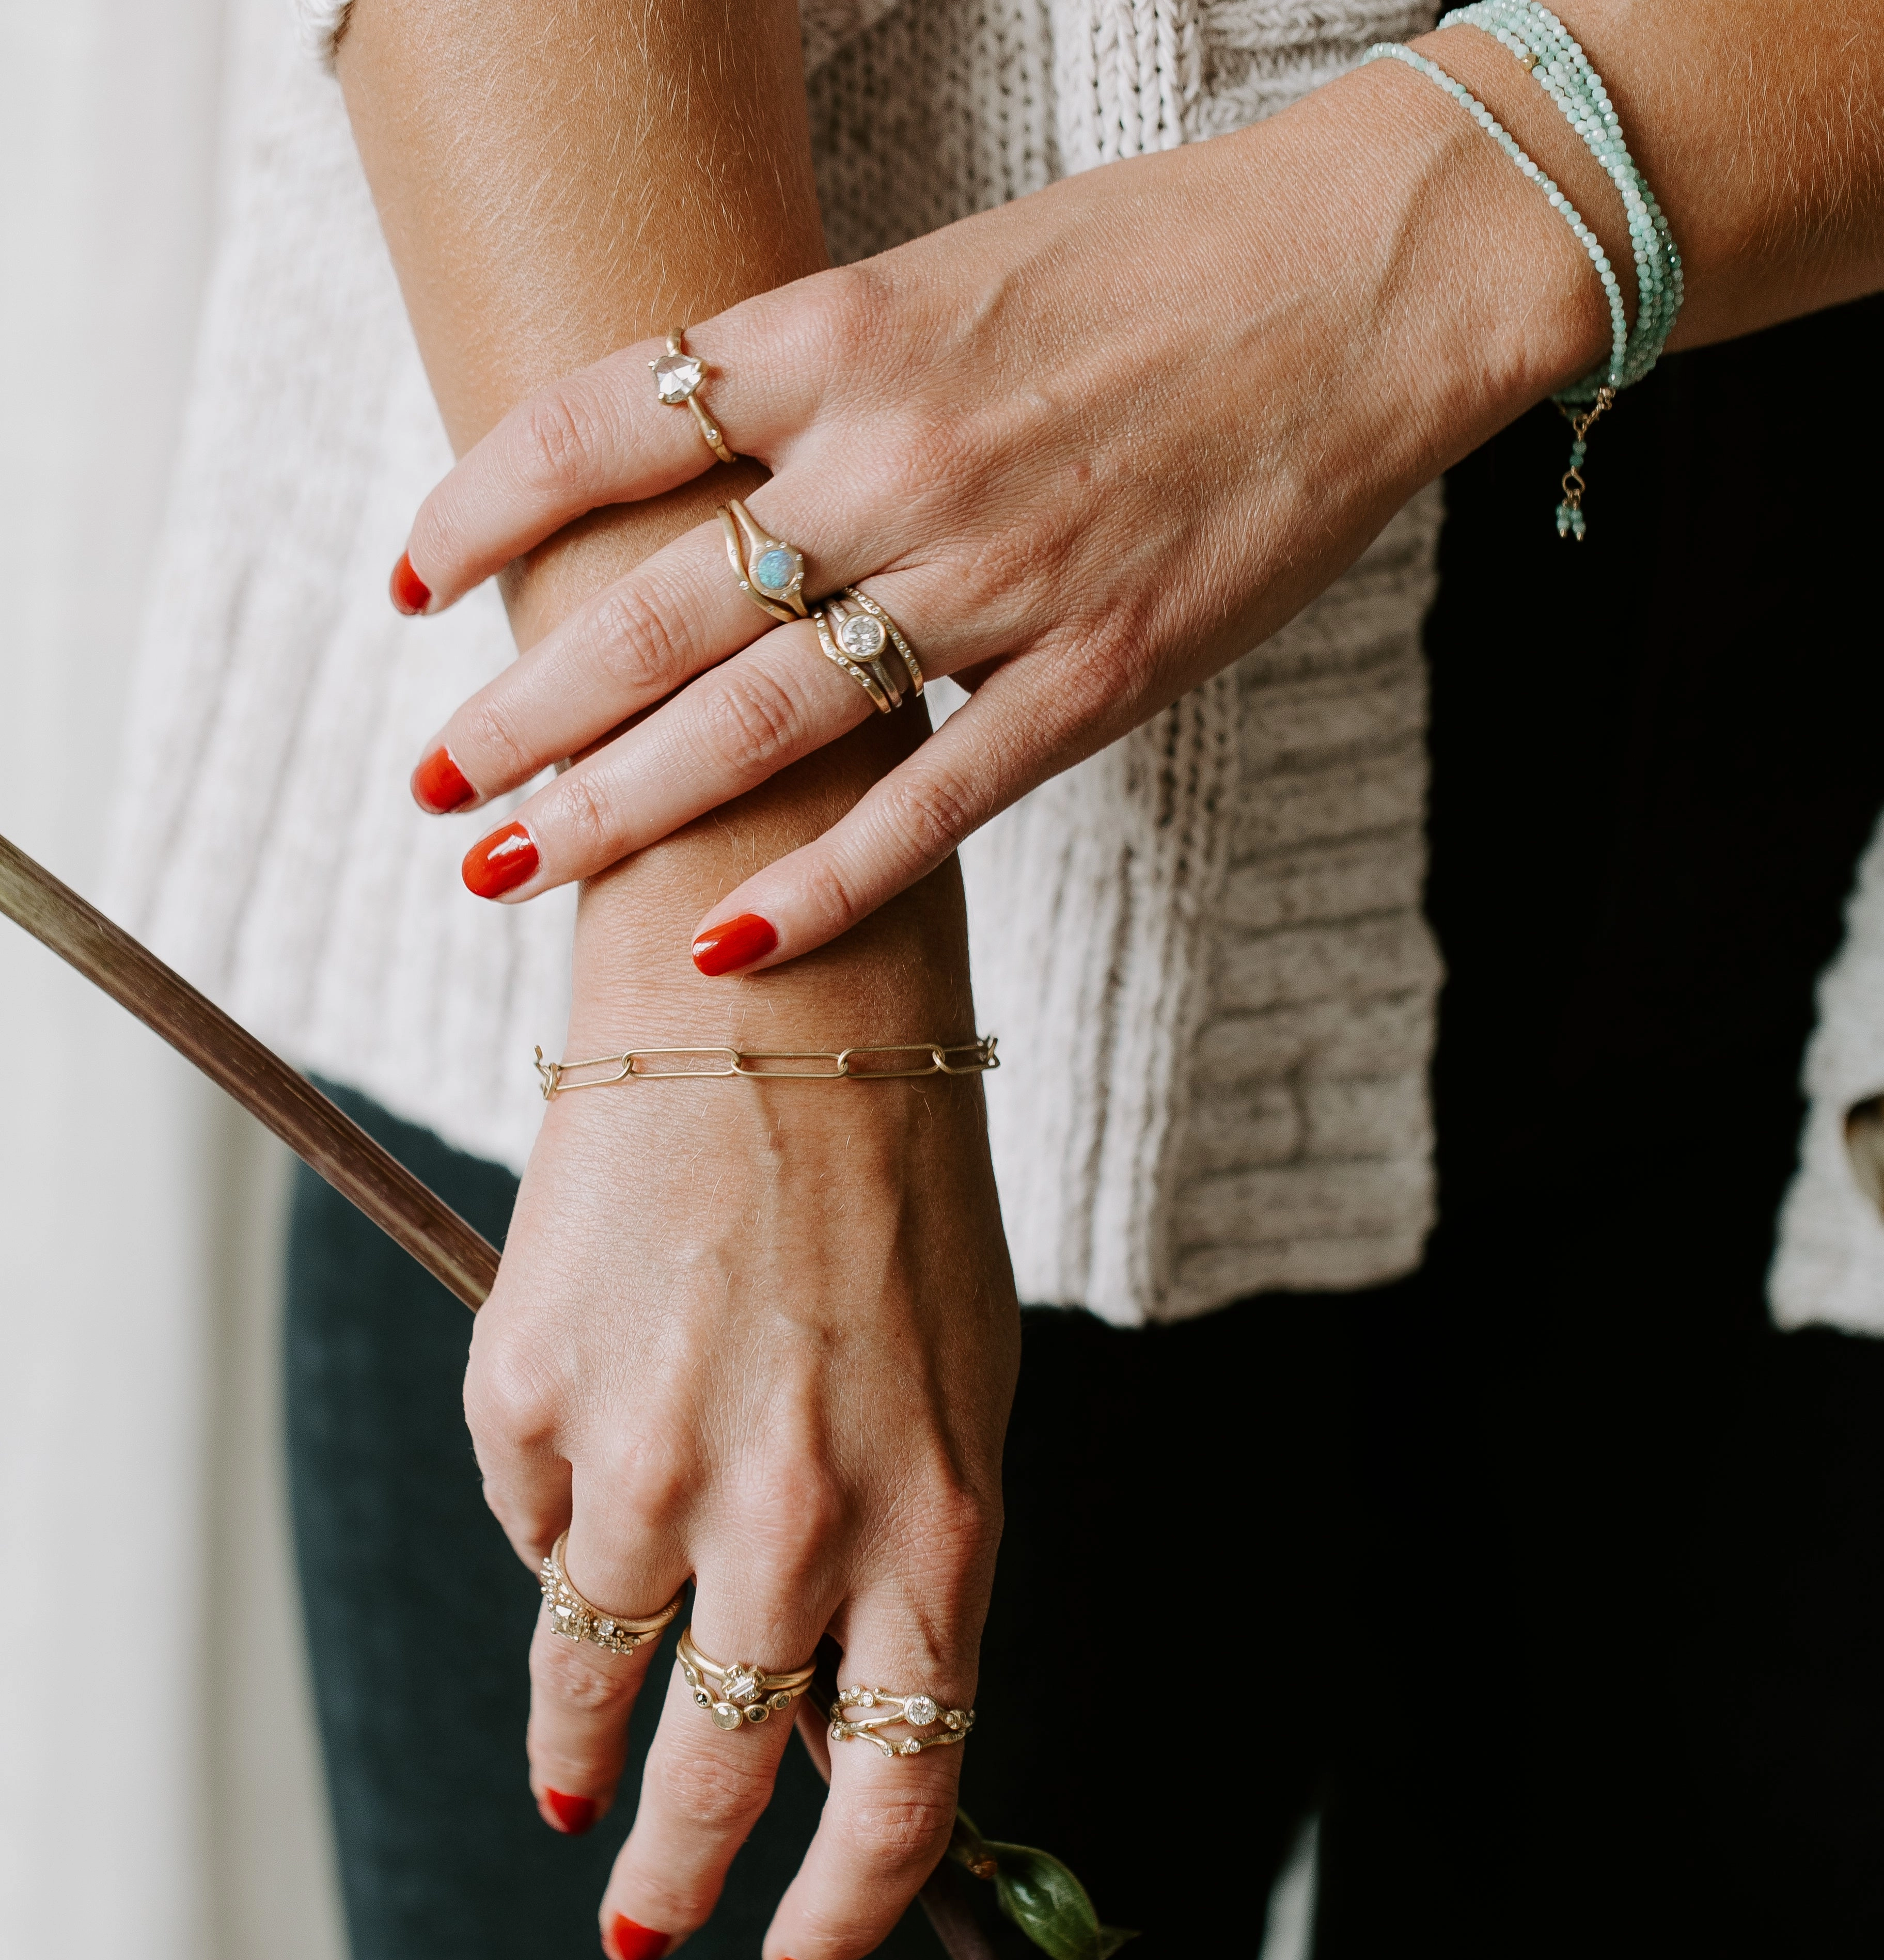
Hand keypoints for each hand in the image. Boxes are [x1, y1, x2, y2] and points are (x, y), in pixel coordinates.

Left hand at [394, 58, 1610, 971]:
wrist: (1363, 276)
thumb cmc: (1156, 266)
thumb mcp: (945, 277)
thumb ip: (817, 381)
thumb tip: (699, 475)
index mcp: (843, 333)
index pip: (597, 423)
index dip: (480, 507)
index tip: (413, 579)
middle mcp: (891, 459)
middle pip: (649, 606)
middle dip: (521, 709)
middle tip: (436, 785)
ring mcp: (991, 578)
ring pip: (756, 721)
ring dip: (617, 806)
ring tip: (513, 866)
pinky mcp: (1092, 676)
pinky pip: (924, 805)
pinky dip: (818, 884)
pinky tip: (722, 941)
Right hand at [465, 837, 1019, 1959]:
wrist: (775, 1010)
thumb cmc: (895, 1204)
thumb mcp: (956, 1396)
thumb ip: (904, 1561)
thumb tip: (818, 1709)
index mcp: (936, 1523)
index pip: (899, 1785)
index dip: (844, 1905)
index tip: (790, 1958)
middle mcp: (792, 1518)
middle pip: (717, 1771)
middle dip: (672, 1879)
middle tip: (641, 1930)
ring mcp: (646, 1462)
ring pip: (594, 1666)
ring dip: (582, 1742)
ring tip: (573, 1783)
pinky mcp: (531, 1397)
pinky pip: (533, 1520)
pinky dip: (560, 1526)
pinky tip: (587, 1474)